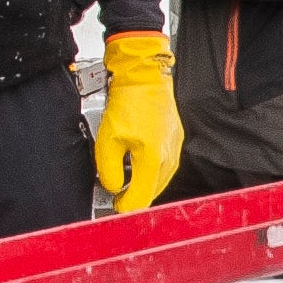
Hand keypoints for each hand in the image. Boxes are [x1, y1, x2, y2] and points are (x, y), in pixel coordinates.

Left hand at [93, 31, 183, 213]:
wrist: (144, 75)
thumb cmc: (128, 101)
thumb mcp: (107, 139)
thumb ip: (108, 170)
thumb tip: (112, 186)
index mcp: (153, 159)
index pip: (141, 199)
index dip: (125, 207)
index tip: (114, 203)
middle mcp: (169, 157)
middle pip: (152, 192)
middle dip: (134, 196)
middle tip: (116, 193)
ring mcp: (175, 148)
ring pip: (160, 179)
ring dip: (142, 182)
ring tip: (125, 177)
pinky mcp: (175, 139)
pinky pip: (164, 164)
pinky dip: (150, 168)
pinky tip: (136, 161)